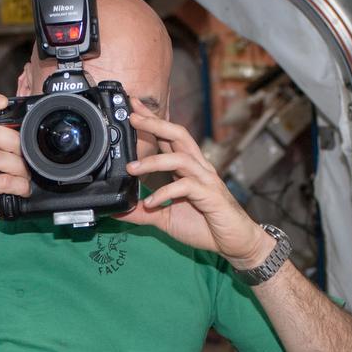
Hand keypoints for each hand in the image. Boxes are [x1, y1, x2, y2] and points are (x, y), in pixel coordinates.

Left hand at [119, 106, 271, 268]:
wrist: (234, 243)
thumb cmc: (205, 226)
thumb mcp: (165, 219)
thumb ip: (142, 213)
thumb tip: (118, 211)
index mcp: (188, 168)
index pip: (169, 137)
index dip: (153, 121)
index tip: (134, 107)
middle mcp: (198, 168)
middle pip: (178, 135)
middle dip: (156, 123)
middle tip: (133, 117)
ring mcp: (205, 180)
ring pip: (180, 158)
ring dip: (154, 161)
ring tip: (131, 168)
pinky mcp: (210, 195)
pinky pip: (186, 187)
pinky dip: (165, 193)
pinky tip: (151, 204)